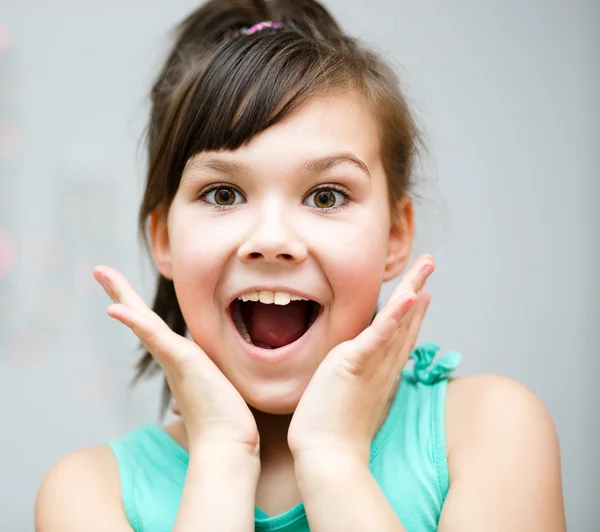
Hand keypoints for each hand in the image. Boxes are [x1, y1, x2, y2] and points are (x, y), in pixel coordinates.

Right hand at [93, 266, 258, 456]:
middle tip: (99, 270)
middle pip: (141, 317)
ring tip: (102, 274)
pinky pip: (155, 336)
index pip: (153, 326)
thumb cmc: (223, 420)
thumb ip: (200, 387)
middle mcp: (171, 356)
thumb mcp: (215, 390)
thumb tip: (180, 405)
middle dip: (121, 293)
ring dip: (122, 296)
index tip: (120, 293)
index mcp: (178, 359)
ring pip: (144, 321)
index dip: (135, 307)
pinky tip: (117, 310)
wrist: (228, 443)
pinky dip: (135, 322)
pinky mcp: (182, 362)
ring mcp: (174, 358)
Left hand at [287, 255, 433, 462]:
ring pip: (397, 320)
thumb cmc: (331, 433)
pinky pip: (379, 335)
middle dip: (418, 290)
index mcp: (379, 372)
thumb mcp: (346, 398)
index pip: (399, 336)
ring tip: (426, 265)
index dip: (412, 312)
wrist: (325, 456)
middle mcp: (382, 365)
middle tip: (429, 264)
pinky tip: (409, 295)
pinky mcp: (355, 364)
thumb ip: (353, 381)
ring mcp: (371, 364)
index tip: (421, 292)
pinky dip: (396, 315)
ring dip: (413, 289)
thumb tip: (353, 372)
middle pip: (406, 322)